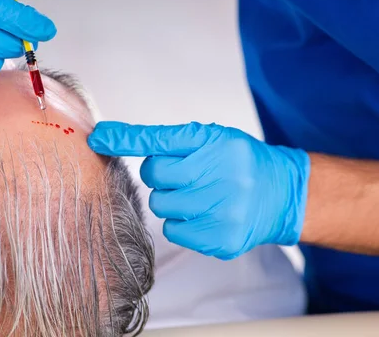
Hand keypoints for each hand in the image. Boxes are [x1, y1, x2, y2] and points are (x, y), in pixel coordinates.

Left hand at [88, 121, 309, 259]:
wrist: (281, 194)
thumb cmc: (239, 162)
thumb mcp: (214, 139)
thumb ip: (173, 143)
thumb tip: (117, 141)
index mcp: (214, 142)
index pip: (158, 140)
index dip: (124, 138)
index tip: (97, 138)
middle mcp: (219, 173)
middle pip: (154, 177)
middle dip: (162, 175)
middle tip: (186, 175)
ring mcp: (221, 209)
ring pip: (161, 206)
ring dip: (172, 200)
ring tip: (199, 195)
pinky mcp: (220, 238)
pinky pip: (174, 231)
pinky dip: (182, 222)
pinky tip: (205, 214)